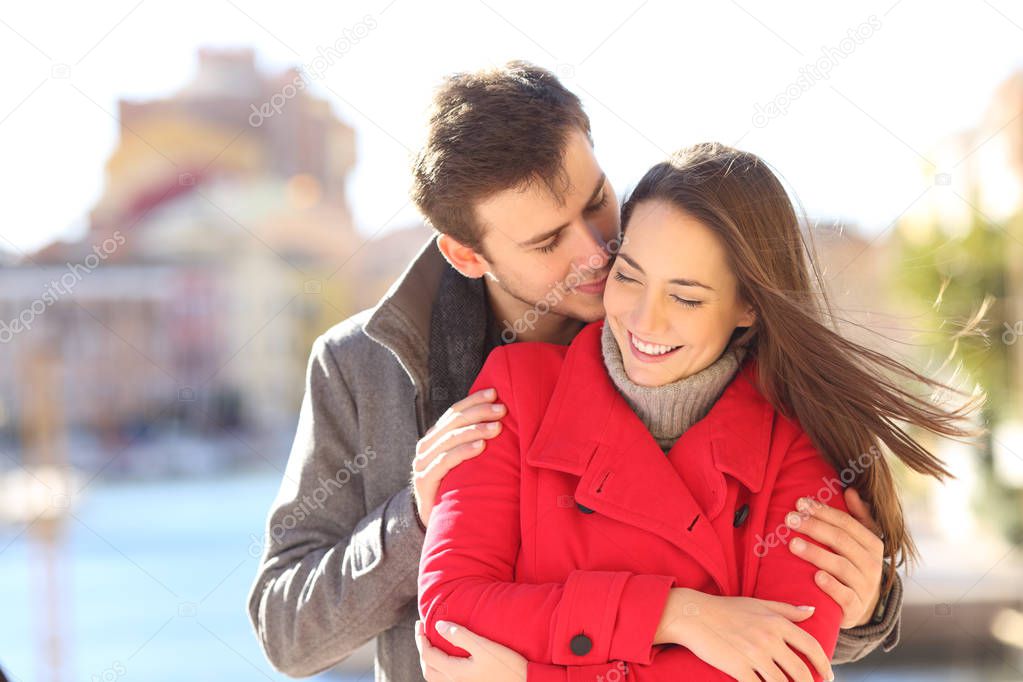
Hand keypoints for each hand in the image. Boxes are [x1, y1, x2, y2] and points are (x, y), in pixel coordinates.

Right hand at [411, 388, 505, 526]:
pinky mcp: (424, 481)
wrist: (438, 526)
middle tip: (502, 410)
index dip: (473, 400)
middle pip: (453, 422)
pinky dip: (464, 451)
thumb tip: (503, 420)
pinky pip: (445, 461)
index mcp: (435, 437)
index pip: (453, 412)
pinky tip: (482, 447)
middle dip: (479, 412)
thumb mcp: (465, 463)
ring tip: (497, 427)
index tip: (495, 392)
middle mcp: (426, 447)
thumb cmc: (458, 489)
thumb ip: (474, 442)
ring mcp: (422, 464)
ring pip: (450, 439)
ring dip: (475, 429)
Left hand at [414, 619, 525, 681]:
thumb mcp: (484, 647)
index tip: (420, 623)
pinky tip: (448, 661)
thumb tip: (438, 626)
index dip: (420, 638)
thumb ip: (461, 635)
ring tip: (432, 645)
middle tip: (422, 632)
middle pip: (427, 668)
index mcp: (455, 672)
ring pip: (435, 678)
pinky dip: (439, 670)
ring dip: (429, 661)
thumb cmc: (507, 666)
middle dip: (422, 649)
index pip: (428, 655)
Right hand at [656, 588, 833, 681]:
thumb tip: (812, 609)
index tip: (827, 675)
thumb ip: (787, 609)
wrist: (693, 615)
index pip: (811, 647)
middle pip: (801, 672)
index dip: (824, 665)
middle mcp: (769, 639)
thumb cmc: (726, 608)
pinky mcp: (738, 668)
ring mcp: (754, 655)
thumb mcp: (758, 603)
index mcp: (776, 622)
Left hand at [785, 489, 884, 627]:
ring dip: (816, 554)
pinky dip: (831, 586)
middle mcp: (872, 564)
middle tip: (789, 520)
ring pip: (841, 566)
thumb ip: (857, 516)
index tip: (800, 503)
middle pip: (841, 541)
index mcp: (873, 544)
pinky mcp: (855, 608)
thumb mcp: (859, 541)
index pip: (847, 523)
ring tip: (793, 544)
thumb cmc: (853, 565)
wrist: (859, 606)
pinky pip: (844, 596)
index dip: (823, 512)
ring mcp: (865, 587)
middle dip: (814, 527)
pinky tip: (815, 577)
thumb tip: (852, 491)